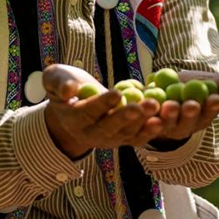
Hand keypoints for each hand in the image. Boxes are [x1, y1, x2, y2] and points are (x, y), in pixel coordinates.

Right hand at [41, 64, 162, 158]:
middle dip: (128, 116)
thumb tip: (69, 89)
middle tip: (145, 104)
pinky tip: (163, 119)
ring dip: (144, 122)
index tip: (116, 93)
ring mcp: (109, 138)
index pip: (88, 112)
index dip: (102, 104)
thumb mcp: (55, 79)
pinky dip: (151, 130)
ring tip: (158, 107)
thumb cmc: (65, 87)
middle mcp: (91, 133)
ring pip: (127, 134)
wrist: (74, 108)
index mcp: (74, 119)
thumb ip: (59, 82)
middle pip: (110, 127)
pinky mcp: (124, 138)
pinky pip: (138, 138)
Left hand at [149, 70, 218, 147]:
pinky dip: (145, 113)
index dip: (211, 108)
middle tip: (191, 105)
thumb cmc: (194, 84)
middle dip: (188, 115)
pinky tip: (146, 104)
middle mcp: (182, 127)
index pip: (207, 115)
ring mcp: (162, 127)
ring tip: (169, 105)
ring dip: (167, 116)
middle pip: (185, 124)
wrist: (166, 84)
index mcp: (201, 119)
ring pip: (164, 124)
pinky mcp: (144, 122)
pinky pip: (143, 120)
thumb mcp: (210, 82)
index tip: (215, 99)